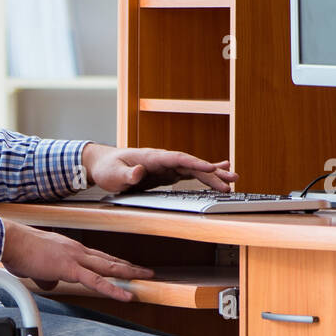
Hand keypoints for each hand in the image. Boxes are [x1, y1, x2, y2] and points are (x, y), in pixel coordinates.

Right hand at [1, 220, 153, 302]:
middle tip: (146, 271)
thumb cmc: (19, 252)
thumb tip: (51, 285)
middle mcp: (77, 251)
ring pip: (108, 267)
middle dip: (129, 266)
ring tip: (145, 278)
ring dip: (129, 273)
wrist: (11, 242)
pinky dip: (113, 289)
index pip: (98, 257)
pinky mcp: (70, 268)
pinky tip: (126, 296)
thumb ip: (47, 277)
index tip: (126, 266)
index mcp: (70, 249)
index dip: (114, 263)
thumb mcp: (35, 268)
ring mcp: (75, 258)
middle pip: (109, 260)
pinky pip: (96, 281)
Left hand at [81, 143, 237, 194]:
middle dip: (212, 172)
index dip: (195, 163)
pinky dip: (203, 175)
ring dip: (213, 175)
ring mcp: (166, 167)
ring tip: (233, 179)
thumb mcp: (114, 173)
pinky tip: (217, 175)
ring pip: (194, 169)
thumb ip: (128, 174)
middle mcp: (163, 160)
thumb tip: (140, 172)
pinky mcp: (166, 174)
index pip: (178, 158)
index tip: (211, 168)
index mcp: (152, 156)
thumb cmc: (107, 168)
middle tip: (232, 179)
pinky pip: (188, 174)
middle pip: (192, 164)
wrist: (102, 165)